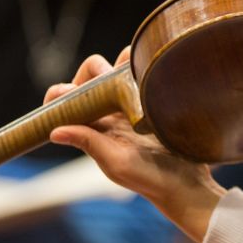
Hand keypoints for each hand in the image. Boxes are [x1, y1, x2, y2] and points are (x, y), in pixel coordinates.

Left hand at [43, 47, 225, 242]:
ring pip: (116, 68)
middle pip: (89, 75)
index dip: (63, 90)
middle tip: (114, 80)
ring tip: (134, 74)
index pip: (63, 99)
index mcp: (92, 126)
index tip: (77, 91)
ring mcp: (131, 102)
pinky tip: (151, 70)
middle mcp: (107, 112)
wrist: (188, 179)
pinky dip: (143, 64)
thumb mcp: (117, 163)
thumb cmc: (151, 177)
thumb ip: (89, 143)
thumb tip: (54, 131)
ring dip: (121, 63)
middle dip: (95, 70)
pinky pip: (142, 71)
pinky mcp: (152, 97)